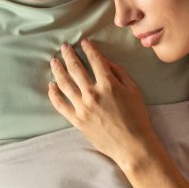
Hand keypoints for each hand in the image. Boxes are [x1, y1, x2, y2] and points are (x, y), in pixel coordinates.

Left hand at [47, 39, 156, 164]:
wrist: (132, 145)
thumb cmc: (137, 117)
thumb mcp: (134, 90)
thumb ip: (119, 73)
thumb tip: (105, 61)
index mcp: (108, 84)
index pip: (95, 60)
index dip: (88, 49)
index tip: (83, 42)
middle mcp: (93, 93)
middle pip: (76, 68)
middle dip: (69, 55)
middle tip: (64, 46)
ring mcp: (82, 107)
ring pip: (64, 84)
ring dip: (58, 70)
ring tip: (54, 61)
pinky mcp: (77, 120)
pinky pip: (60, 104)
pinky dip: (54, 94)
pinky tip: (51, 85)